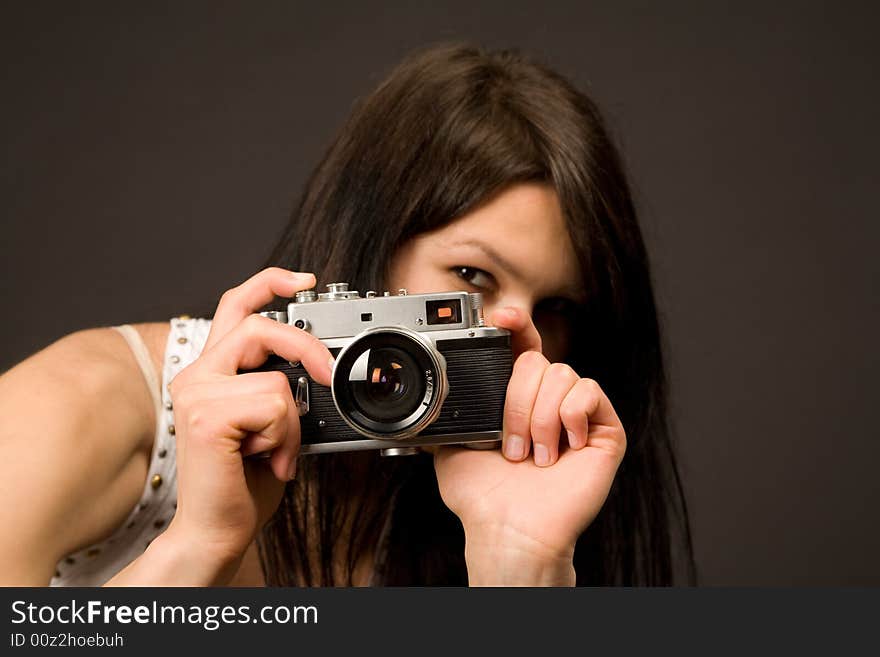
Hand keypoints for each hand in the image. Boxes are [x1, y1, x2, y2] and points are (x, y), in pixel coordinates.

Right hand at [162, 267, 333, 580]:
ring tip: (274, 450)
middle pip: (258, 325)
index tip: (305, 280)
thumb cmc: (243, 480)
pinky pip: (274, 405)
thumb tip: (319, 366)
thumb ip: (278, 387)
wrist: (217, 530)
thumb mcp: (269, 422)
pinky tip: (263, 460)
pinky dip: (284, 437)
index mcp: (213, 371)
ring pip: (276, 377)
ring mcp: (197, 392)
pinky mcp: (206, 415)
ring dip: (290, 421)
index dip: (270, 282)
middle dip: (305, 347)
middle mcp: (197, 374)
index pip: (235, 306)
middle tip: (329, 375)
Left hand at [433, 306, 625, 584]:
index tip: (500, 317)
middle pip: (537, 359)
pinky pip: (588, 391)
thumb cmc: (482, 497)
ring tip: (534, 455)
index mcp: (516, 398)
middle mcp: (547, 401)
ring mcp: (577, 413)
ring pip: (560, 374)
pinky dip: (568, 417)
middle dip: (515, 401)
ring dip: (538, 417)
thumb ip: (449, 409)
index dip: (515, 325)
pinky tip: (563, 448)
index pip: (521, 346)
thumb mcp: (452, 442)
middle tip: (510, 445)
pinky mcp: (604, 428)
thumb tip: (429, 388)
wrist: (509, 528)